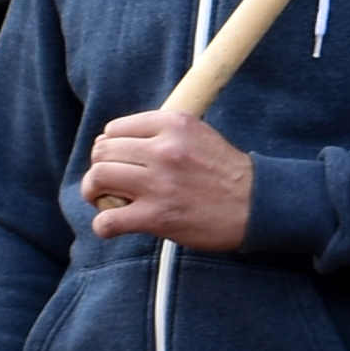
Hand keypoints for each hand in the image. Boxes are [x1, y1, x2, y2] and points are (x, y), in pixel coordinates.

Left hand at [82, 111, 252, 252]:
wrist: (255, 204)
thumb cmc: (224, 172)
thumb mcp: (198, 134)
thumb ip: (162, 132)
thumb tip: (116, 141)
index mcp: (173, 124)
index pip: (115, 128)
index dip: (110, 145)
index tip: (118, 160)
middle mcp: (163, 149)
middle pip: (102, 151)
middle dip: (98, 167)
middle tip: (107, 182)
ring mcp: (159, 184)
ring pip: (98, 178)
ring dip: (93, 192)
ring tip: (104, 200)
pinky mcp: (158, 216)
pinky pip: (108, 219)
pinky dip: (103, 225)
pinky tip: (112, 226)